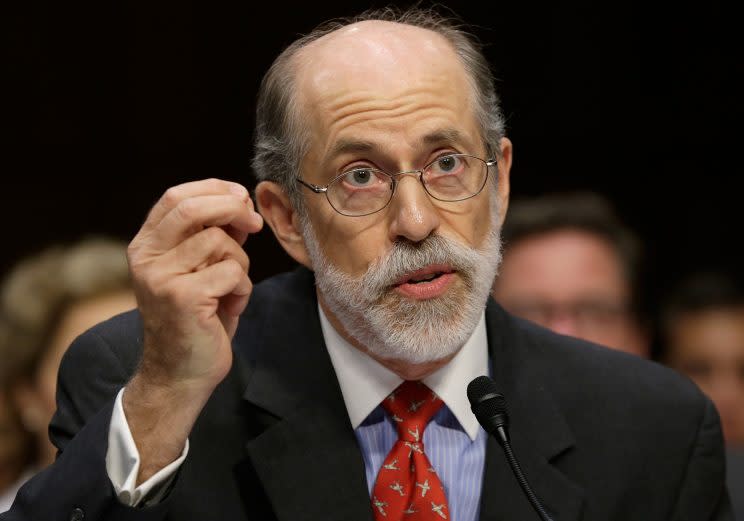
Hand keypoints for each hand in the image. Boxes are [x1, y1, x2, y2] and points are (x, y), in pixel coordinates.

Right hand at [122, 178, 262, 481]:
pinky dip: (242, 289)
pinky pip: (232, 272)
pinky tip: (231, 309)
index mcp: (146, 246)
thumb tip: (241, 203)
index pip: (175, 197)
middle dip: (233, 208)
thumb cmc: (196, 319)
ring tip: (231, 290)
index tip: (241, 195)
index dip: (213, 188)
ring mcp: (160, 277)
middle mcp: (145, 258)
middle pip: (192, 208)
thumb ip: (212, 236)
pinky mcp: (182, 297)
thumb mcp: (200, 269)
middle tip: (255, 223)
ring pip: (220, 242)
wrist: (180, 374)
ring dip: (240, 263)